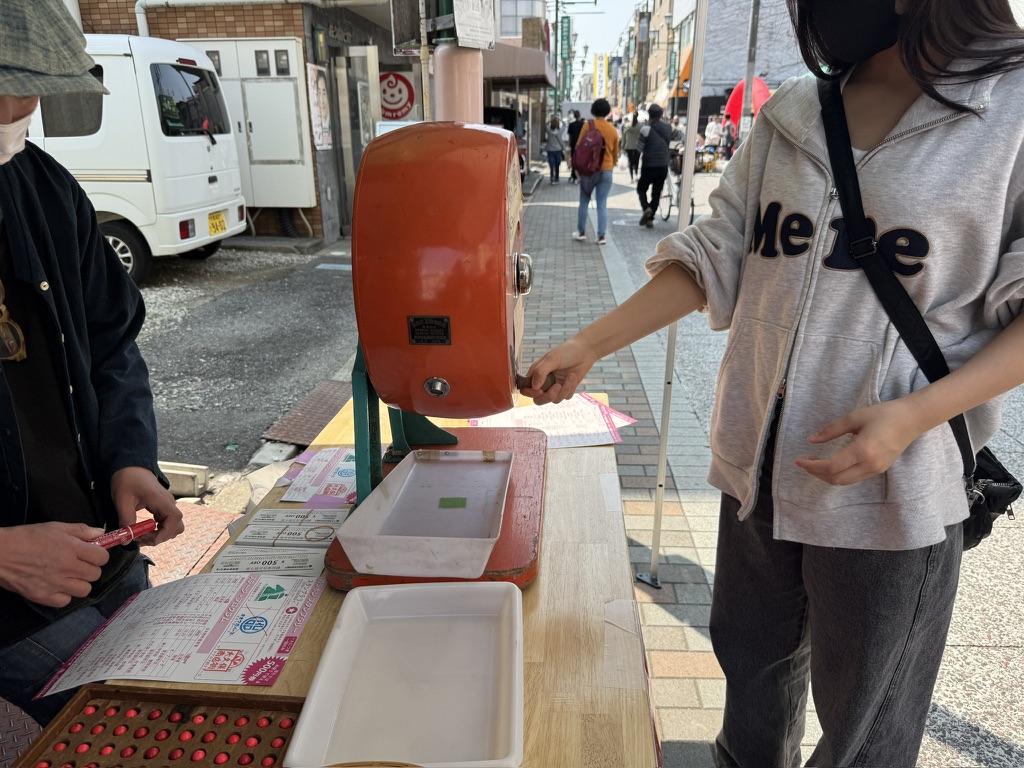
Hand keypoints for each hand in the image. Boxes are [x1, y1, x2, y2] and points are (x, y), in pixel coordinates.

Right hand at [0, 522, 108, 606]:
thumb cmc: (26, 537)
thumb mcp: (55, 527)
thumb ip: (81, 530)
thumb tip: (101, 533)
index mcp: (72, 549)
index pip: (102, 558)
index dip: (99, 555)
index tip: (92, 554)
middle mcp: (67, 568)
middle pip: (95, 575)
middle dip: (90, 569)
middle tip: (79, 565)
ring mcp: (55, 584)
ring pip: (84, 590)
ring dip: (79, 583)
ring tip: (69, 577)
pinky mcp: (42, 596)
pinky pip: (65, 601)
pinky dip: (63, 595)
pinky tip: (57, 586)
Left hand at [111, 466, 184, 545]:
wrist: (130, 467)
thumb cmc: (127, 479)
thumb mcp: (122, 500)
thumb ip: (125, 520)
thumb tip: (126, 539)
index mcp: (161, 499)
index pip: (174, 519)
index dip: (164, 533)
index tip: (147, 539)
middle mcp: (168, 503)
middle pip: (177, 526)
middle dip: (160, 537)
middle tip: (141, 538)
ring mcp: (167, 505)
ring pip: (173, 526)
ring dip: (159, 535)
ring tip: (141, 534)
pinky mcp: (163, 507)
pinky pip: (166, 523)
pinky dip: (157, 530)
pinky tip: (143, 529)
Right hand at [519, 336, 598, 404]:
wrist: (585, 351)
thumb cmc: (566, 351)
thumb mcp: (552, 358)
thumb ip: (541, 371)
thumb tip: (534, 387)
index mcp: (535, 373)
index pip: (525, 389)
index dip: (529, 393)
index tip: (539, 390)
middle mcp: (543, 382)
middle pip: (538, 400)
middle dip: (548, 396)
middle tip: (557, 386)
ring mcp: (554, 387)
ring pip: (554, 400)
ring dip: (564, 390)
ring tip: (570, 376)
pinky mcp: (566, 389)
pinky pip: (566, 397)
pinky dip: (570, 388)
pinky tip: (573, 376)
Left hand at [794, 400, 923, 485]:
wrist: (912, 420)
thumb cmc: (884, 414)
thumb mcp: (854, 418)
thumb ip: (831, 430)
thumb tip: (811, 440)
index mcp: (862, 451)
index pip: (831, 467)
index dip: (812, 466)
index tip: (798, 460)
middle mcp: (869, 465)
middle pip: (836, 479)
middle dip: (816, 473)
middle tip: (804, 462)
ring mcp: (876, 470)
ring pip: (845, 481)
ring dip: (826, 476)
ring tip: (814, 462)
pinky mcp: (879, 470)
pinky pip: (854, 478)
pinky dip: (838, 474)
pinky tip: (831, 464)